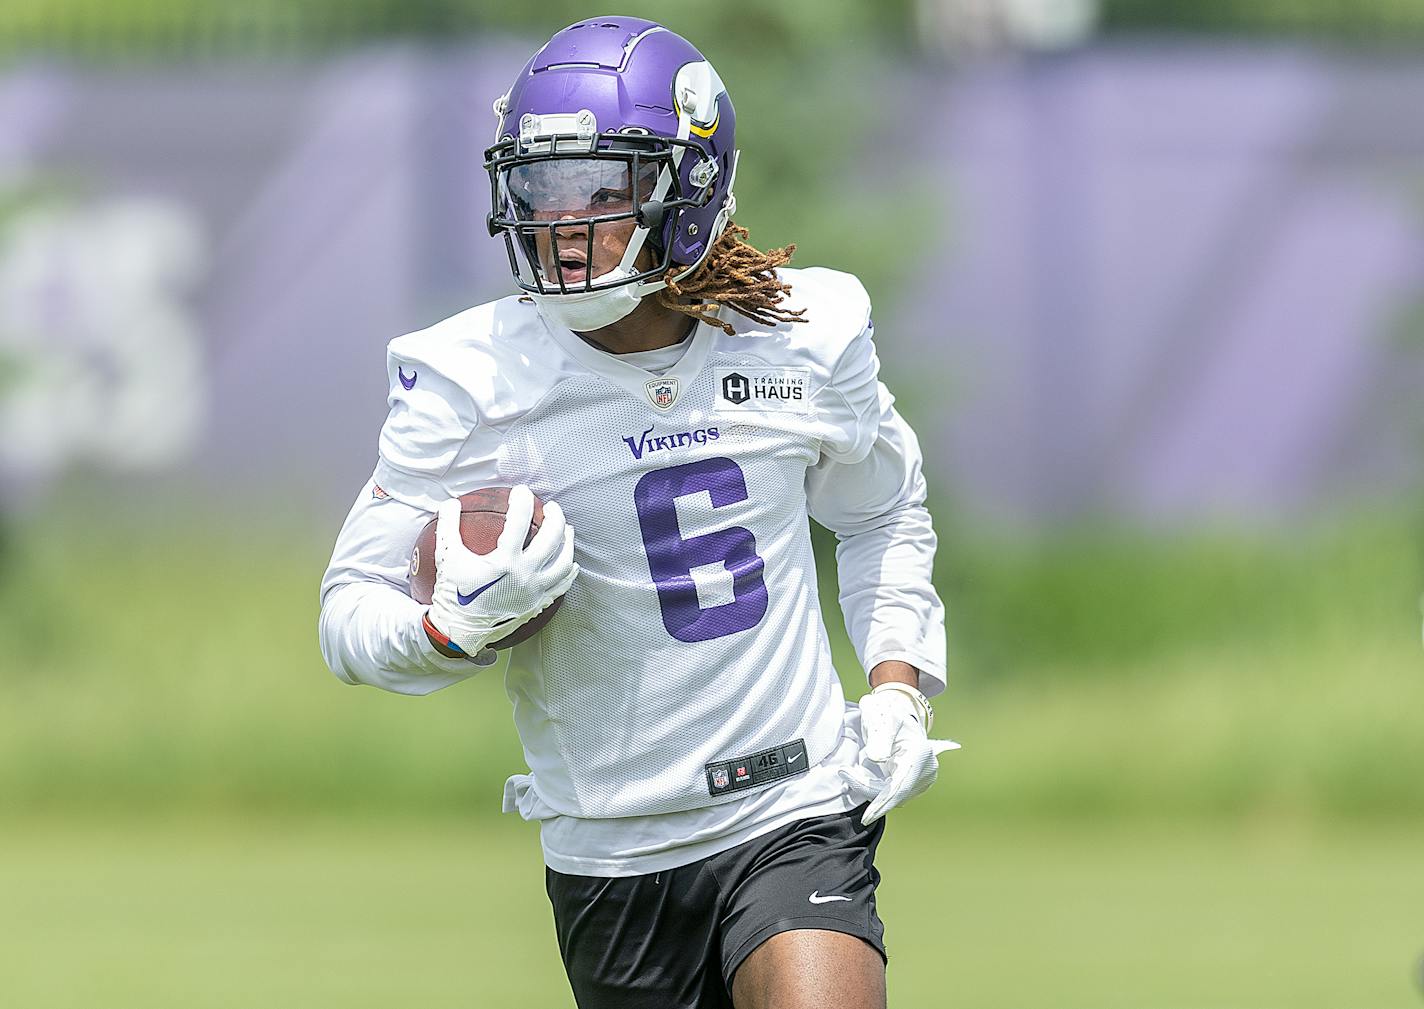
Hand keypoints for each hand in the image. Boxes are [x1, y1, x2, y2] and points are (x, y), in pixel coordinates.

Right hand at [424, 485, 576, 658]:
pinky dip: (568, 573)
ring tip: (567, 530)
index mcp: (504, 561)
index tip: (521, 491)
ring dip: (567, 543)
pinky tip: (570, 564)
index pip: (519, 522)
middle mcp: (525, 575)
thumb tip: (450, 503)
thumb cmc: (452, 593)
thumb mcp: (447, 557)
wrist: (459, 631)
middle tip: (551, 507)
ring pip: (563, 562)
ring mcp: (535, 591)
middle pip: (551, 539)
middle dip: (555, 517)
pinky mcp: (538, 604)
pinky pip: (561, 586)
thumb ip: (448, 526)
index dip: (522, 501)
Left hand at [840, 683, 958, 824]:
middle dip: (868, 790)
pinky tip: (860, 775)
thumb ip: (880, 737)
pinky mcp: (913, 782)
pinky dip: (875, 788)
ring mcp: (922, 778)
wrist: (896, 709)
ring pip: (892, 797)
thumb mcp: (881, 718)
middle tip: (844, 773)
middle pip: (895, 795)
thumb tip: (878, 759)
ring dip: (869, 789)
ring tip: (849, 771)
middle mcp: (926, 769)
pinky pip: (892, 793)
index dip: (883, 804)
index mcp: (920, 753)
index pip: (901, 787)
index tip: (866, 817)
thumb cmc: (887, 711)